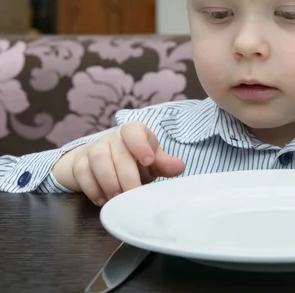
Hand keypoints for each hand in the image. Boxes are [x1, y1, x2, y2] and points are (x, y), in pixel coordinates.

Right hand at [52, 121, 184, 204]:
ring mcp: (94, 148)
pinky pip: (82, 172)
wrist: (102, 161)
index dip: (140, 144)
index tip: (149, 160)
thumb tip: (180, 167)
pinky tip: (102, 200)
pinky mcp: (80, 162)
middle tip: (133, 195)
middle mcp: (113, 137)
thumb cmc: (133, 160)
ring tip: (117, 199)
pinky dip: (92, 188)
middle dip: (126, 177)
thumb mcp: (151, 161)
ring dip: (109, 182)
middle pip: (118, 153)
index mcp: (133, 132)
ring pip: (98, 160)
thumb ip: (164, 163)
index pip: (134, 131)